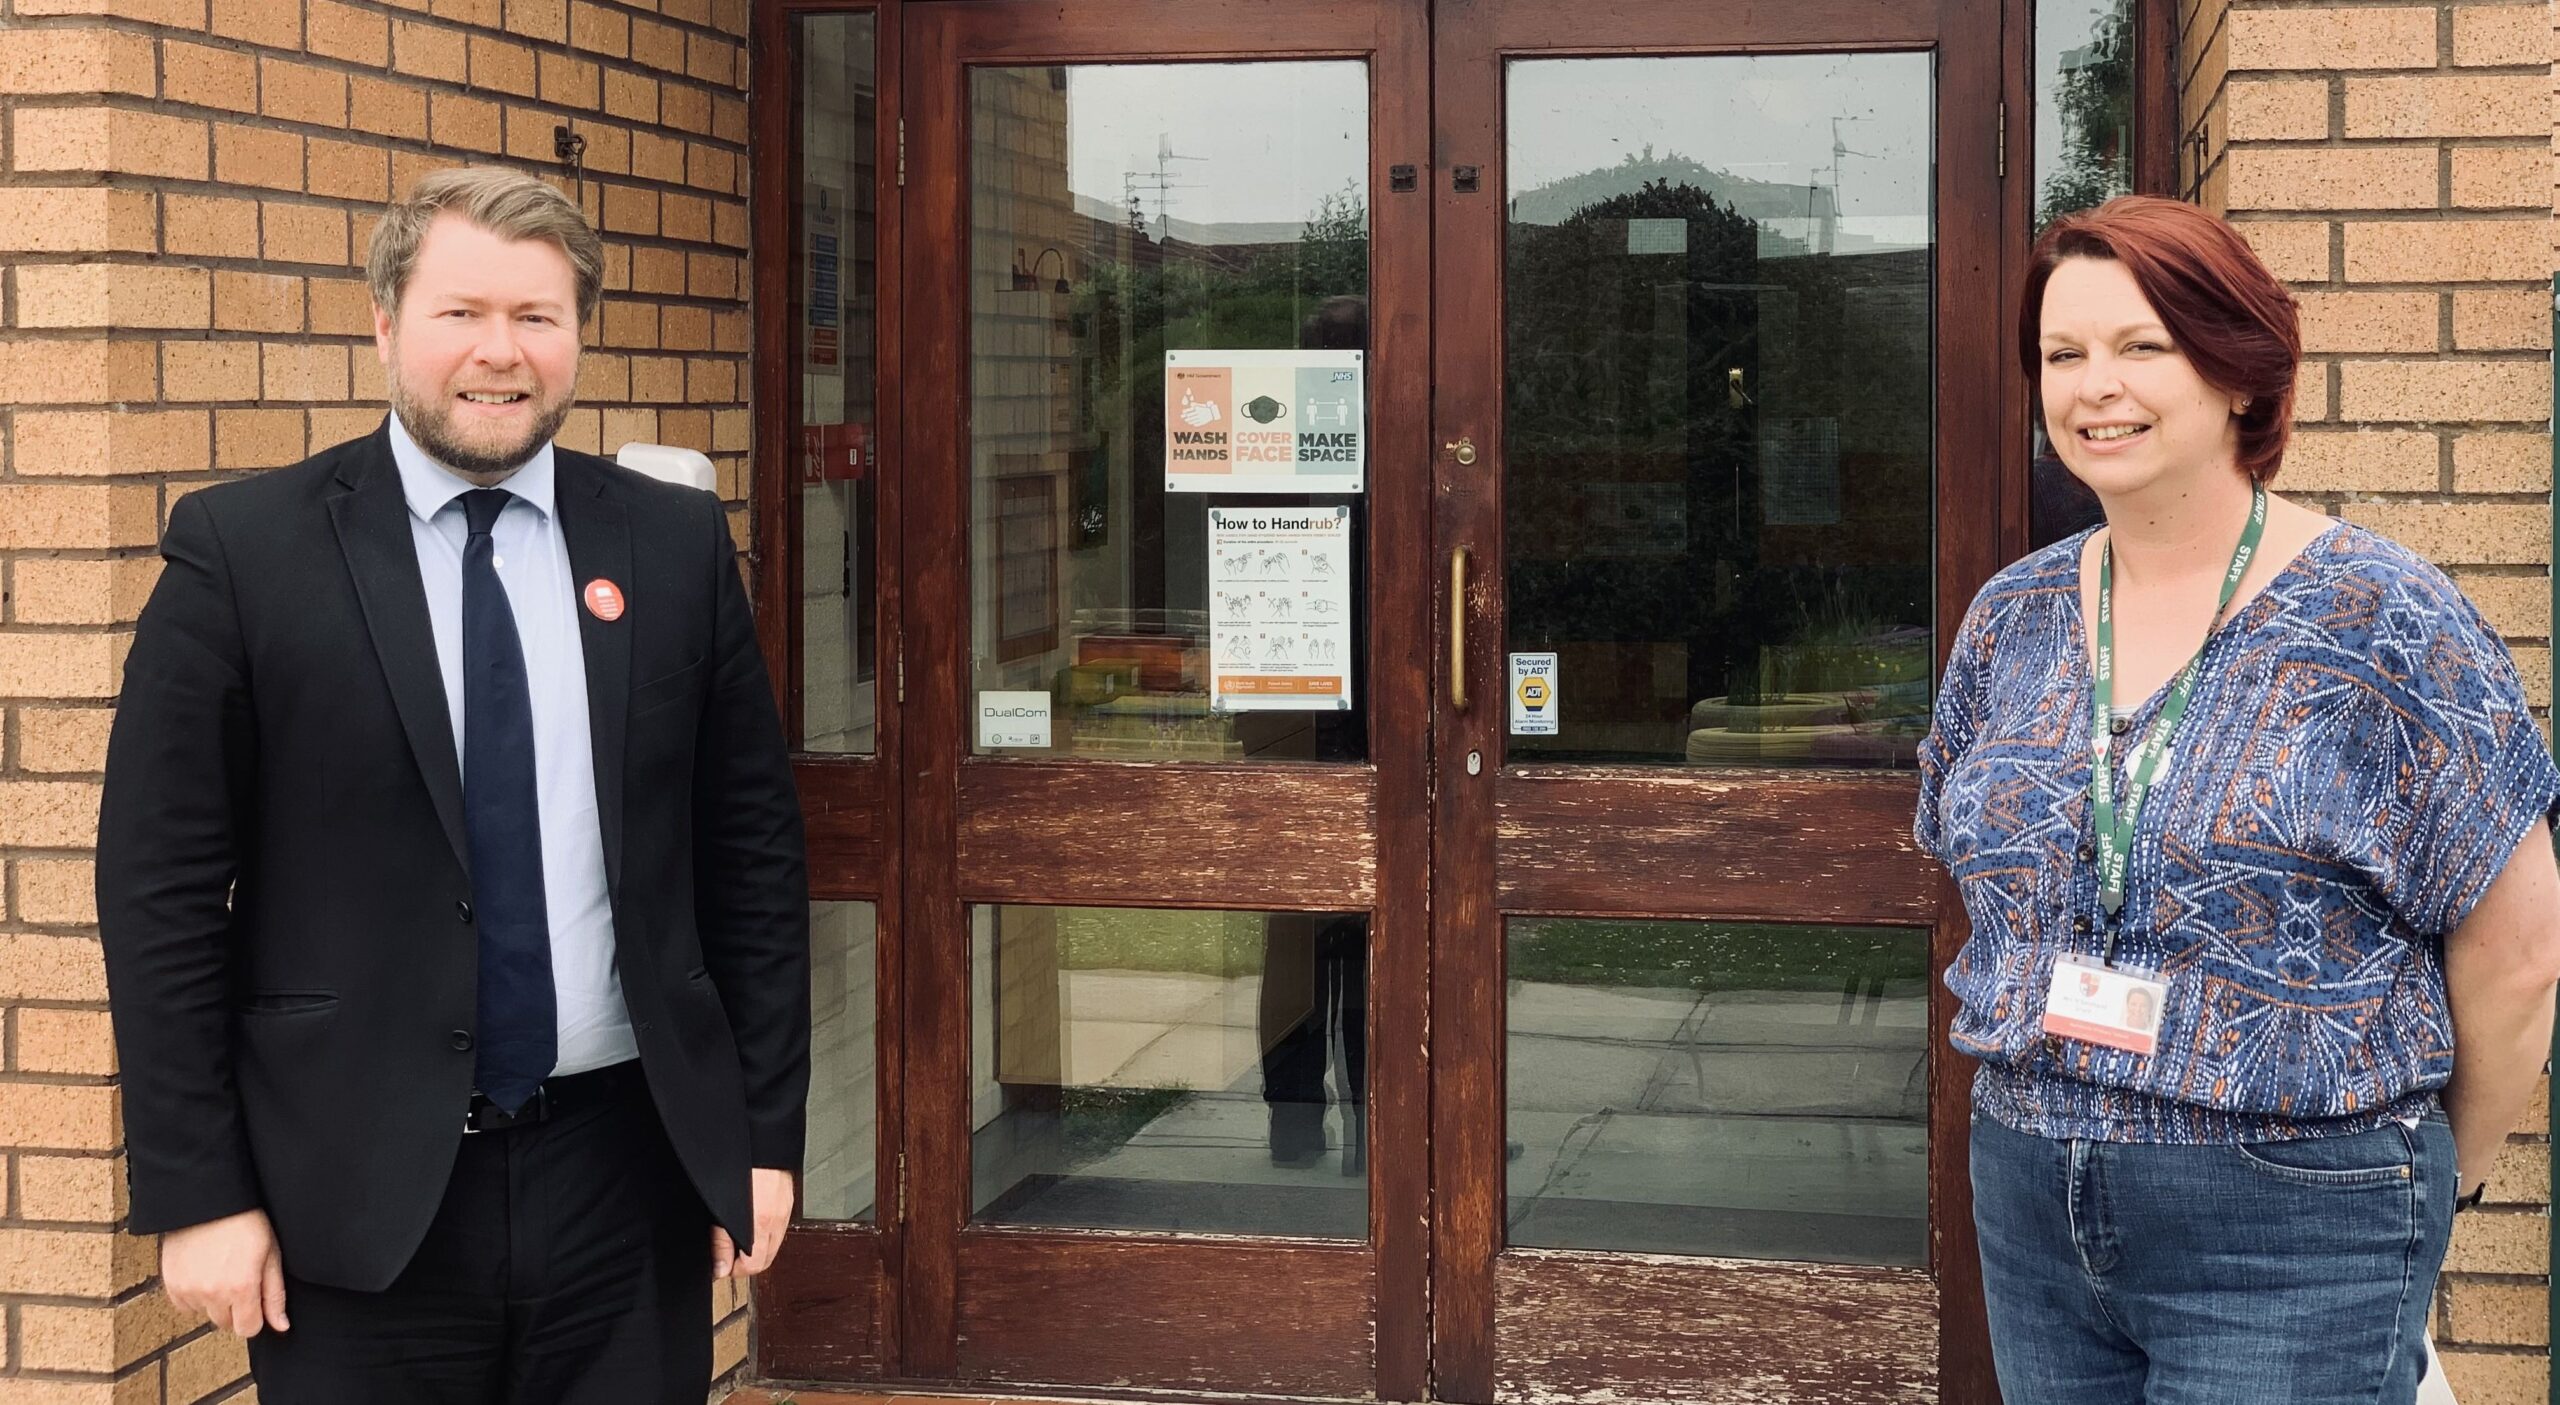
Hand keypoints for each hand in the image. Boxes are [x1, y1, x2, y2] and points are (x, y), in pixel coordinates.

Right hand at [162, 1208, 287, 1336]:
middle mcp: (212, 1294)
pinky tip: (203, 1270)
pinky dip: (194, 1294)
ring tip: (221, 1269)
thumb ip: (275, 1295)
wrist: (209, 1200)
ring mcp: (188, 1290)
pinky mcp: (171, 1284)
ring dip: (214, 1301)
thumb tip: (281, 1326)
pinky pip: (184, 1305)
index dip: (255, 1317)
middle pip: (226, 1323)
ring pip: (205, 1314)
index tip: (255, 1300)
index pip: (248, 1329)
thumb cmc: (247, 1222)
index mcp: (241, 1288)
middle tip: (238, 1277)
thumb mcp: (271, 1255)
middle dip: (235, 1308)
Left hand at [712, 1167, 794, 1279]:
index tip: (723, 1266)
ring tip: (739, 1237)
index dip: (735, 1270)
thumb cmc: (738, 1170)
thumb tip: (721, 1268)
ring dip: (757, 1248)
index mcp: (761, 1224)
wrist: (757, 1141)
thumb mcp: (720, 1211)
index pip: (755, 1266)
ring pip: (774, 1244)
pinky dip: (766, 1232)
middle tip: (728, 1255)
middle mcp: (777, 1219)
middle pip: (767, 1259)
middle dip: (747, 1263)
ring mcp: (784, 1209)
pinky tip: (753, 1222)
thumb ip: (720, 1242)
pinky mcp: (787, 1200)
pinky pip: (779, 1227)